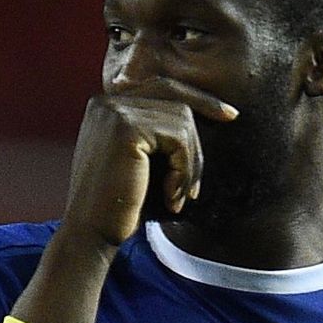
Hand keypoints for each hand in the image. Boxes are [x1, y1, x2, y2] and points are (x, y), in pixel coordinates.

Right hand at [59, 78, 238, 249]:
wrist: (91, 235)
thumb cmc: (120, 205)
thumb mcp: (143, 161)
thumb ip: (162, 133)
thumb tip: (210, 109)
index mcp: (106, 105)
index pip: (162, 88)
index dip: (200, 98)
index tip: (231, 115)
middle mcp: (106, 101)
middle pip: (176, 100)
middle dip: (196, 142)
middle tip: (196, 187)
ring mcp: (115, 111)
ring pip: (182, 120)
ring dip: (190, 164)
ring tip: (180, 197)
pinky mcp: (126, 128)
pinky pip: (178, 139)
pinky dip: (185, 171)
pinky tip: (172, 197)